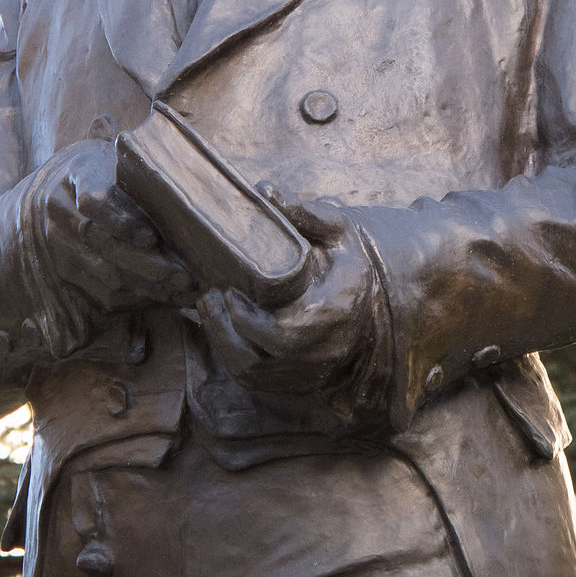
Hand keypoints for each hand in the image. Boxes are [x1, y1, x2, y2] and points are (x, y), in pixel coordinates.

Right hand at [24, 137, 194, 311]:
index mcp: (78, 173)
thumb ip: (141, 179)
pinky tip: (161, 298)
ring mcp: (58, 243)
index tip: (152, 238)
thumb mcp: (117, 159)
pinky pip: (98, 293)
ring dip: (147, 287)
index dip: (123, 223)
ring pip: (104, 274)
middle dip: (149, 266)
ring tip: (182, 292)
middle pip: (104, 245)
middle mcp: (61, 210)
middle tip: (184, 277)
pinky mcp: (63, 269)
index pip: (94, 202)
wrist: (53, 184)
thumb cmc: (104, 170)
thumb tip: (186, 211)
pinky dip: (133, 299)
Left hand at [197, 189, 374, 395]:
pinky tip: (220, 327)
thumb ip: (309, 214)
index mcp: (336, 312)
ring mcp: (308, 373)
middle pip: (260, 358)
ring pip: (252, 373)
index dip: (249, 321)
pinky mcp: (296, 384)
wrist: (369, 305)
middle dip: (225, 329)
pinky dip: (230, 355)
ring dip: (222, 342)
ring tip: (207, 307)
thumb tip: (267, 193)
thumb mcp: (339, 233)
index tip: (229, 292)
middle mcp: (323, 351)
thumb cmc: (347, 264)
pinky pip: (254, 380)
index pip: (285, 333)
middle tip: (208, 295)